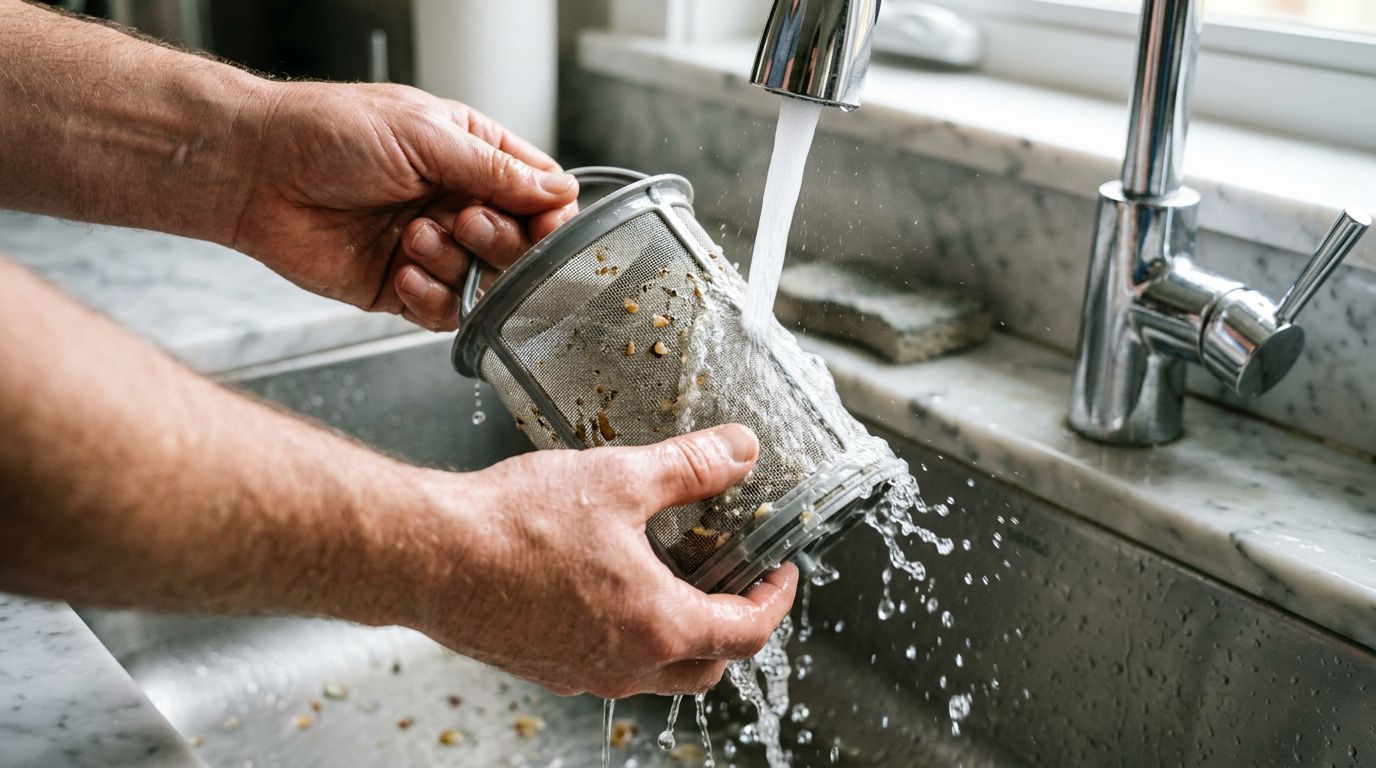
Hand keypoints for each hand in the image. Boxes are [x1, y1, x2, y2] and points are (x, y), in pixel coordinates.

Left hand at [231, 81, 578, 330]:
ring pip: (485, 282)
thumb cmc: (327, 132)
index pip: (540, 193)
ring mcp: (431, 248)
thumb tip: (561, 192)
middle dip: (499, 240)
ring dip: (456, 266)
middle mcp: (456, 203)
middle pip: (520, 244)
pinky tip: (402, 274)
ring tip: (412, 238)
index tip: (543, 226)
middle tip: (463, 223)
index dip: (549, 216)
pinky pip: (443, 312)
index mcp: (470, 155)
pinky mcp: (400, 287)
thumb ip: (497, 171)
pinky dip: (431, 300)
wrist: (254, 172)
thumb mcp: (424, 135)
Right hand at [406, 425, 798, 697]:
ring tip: (676, 580)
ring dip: (681, 636)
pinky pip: (606, 663)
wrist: (429, 555)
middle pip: (708, 666)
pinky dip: (629, 636)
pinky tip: (609, 587)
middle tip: (738, 583)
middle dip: (735, 628)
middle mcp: (624, 663)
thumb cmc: (514, 525)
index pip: (747, 633)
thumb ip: (690, 467)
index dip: (777, 602)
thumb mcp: (620, 479)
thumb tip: (738, 449)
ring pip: (656, 672)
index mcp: (657, 626)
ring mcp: (580, 671)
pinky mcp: (542, 665)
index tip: (782, 574)